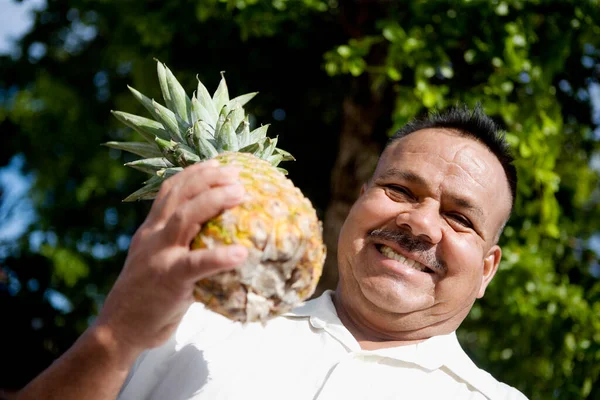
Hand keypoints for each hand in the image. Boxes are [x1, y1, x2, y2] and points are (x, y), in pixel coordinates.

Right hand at [94, 159, 247, 352]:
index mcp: (150, 230)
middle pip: (179, 196)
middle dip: (208, 179)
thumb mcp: (156, 259)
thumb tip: (214, 233)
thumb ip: (176, 243)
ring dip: (213, 201)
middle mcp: (153, 236)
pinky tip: (241, 252)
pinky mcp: (170, 280)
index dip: (194, 173)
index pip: (170, 191)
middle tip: (236, 174)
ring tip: (240, 193)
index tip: (219, 164)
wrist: (120, 329)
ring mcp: (160, 256)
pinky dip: (219, 257)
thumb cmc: (147, 296)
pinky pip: (197, 265)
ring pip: (184, 218)